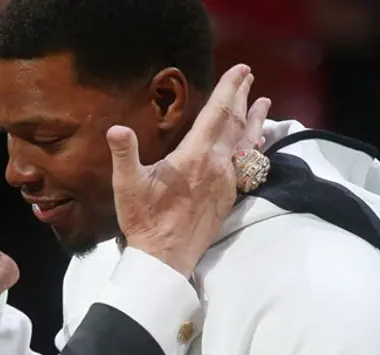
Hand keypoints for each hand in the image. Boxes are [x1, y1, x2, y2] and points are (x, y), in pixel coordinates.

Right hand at [107, 64, 270, 275]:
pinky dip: (251, 145)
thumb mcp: (127, 185)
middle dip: (242, 97)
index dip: (229, 89)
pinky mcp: (228, 197)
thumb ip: (124, 154)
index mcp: (195, 156)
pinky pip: (246, 163)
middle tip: (248, 76)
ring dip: (253, 119)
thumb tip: (116, 129)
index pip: (217, 114)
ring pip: (245, 143)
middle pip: (234, 123)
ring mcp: (227, 182)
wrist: (165, 259)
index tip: (240, 70)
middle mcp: (217, 165)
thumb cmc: (144, 220)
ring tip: (263, 102)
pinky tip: (254, 143)